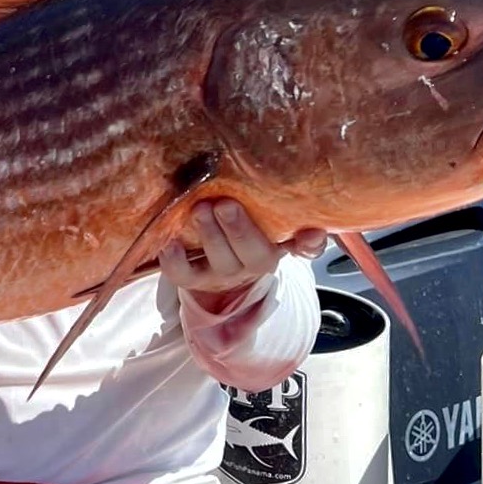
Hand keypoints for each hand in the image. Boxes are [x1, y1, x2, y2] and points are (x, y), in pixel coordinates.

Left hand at [159, 198, 326, 313]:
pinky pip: (185, 277)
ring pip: (220, 262)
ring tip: (200, 210)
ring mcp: (223, 273)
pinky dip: (175, 260)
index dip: (309, 243)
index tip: (311, 232)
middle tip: (225, 204)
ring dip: (210, 236)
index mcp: (277, 246)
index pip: (303, 249)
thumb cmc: (243, 232)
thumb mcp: (265, 222)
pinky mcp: (195, 279)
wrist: (216, 265)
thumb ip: (284, 215)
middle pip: (254, 254)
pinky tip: (169, 242)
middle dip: (239, 229)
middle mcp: (253, 263)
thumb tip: (313, 221)